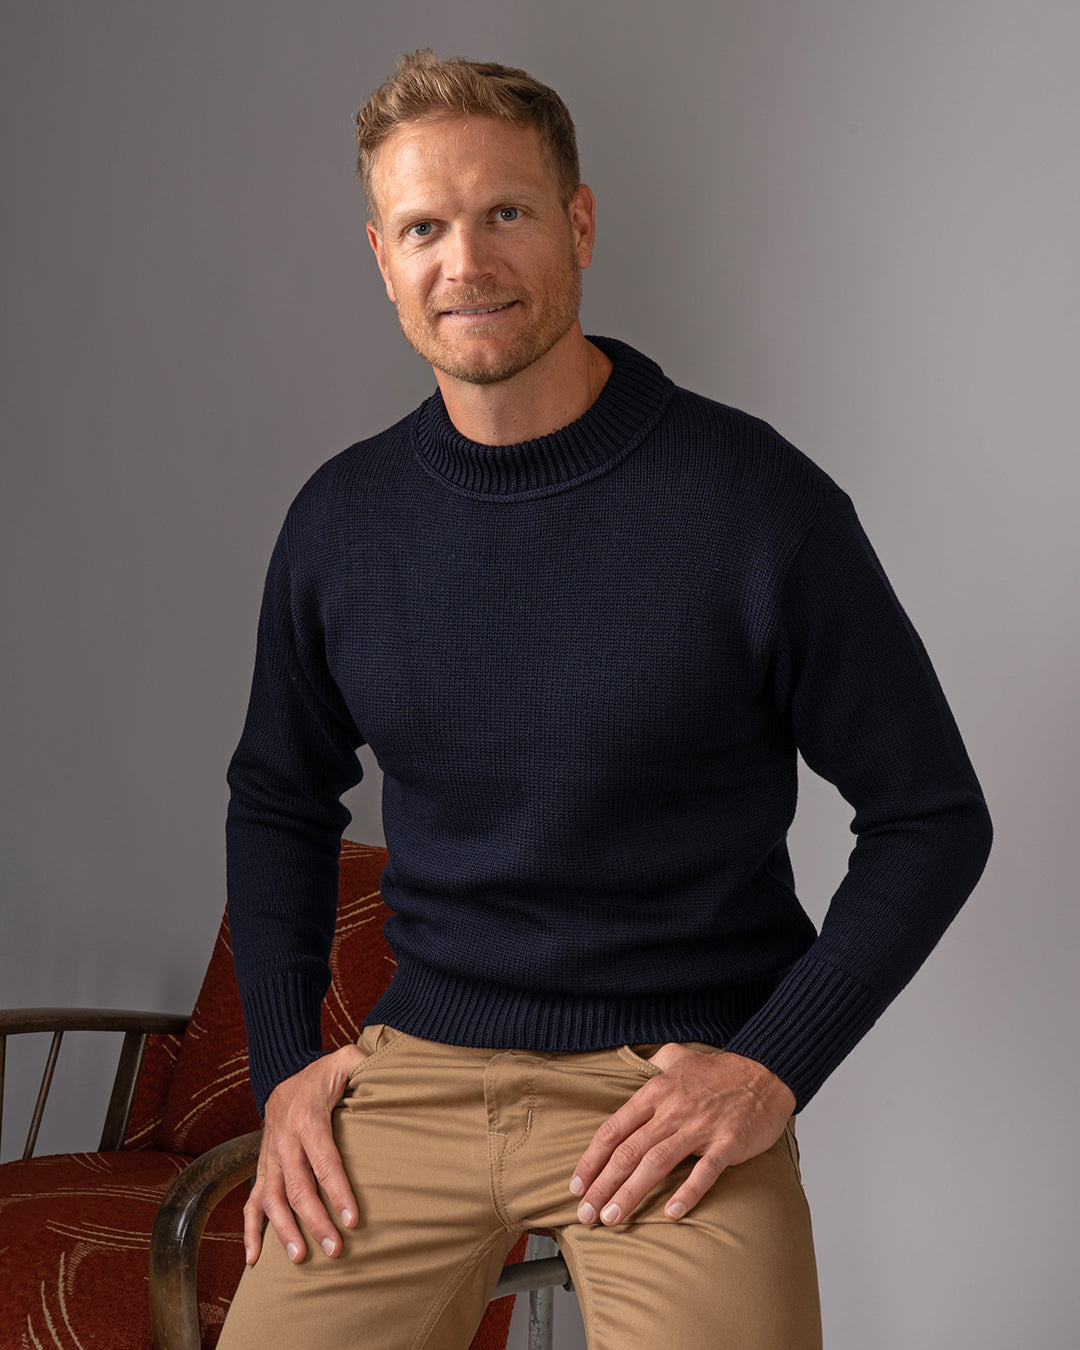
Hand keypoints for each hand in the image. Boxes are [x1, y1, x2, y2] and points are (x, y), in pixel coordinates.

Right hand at [243, 1044, 365, 1264]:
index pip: (324, 1160)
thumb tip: (388, 1067)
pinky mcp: (263, 1168)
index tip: (352, 1219)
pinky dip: (250, 1230)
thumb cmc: (324, 1073)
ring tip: (301, 1258)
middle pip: (298, 1187)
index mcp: (306, 1118)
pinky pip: (251, 1201)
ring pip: (272, 1199)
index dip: (338, 1191)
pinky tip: (254, 1258)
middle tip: (335, 1249)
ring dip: (285, 1231)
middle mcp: (283, 1140)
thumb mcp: (347, 1060)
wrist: (283, 1072)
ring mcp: (269, 1157)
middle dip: (316, 1220)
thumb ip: (366, 1063)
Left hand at [569, 1045, 795, 1225]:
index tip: (577, 1185)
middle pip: (628, 1151)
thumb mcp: (678, 1056)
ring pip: (656, 1164)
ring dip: (630, 1193)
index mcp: (656, 1093)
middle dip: (602, 1185)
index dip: (592, 1159)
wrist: (766, 1072)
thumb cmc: (720, 1071)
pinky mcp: (727, 1143)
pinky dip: (687, 1193)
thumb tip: (634, 1061)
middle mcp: (672, 1110)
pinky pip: (704, 1172)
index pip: (613, 1129)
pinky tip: (671, 1214)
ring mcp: (700, 1127)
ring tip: (611, 1218)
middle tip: (585, 1213)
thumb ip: (653, 1062)